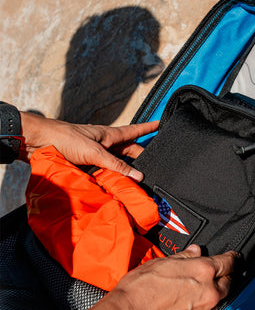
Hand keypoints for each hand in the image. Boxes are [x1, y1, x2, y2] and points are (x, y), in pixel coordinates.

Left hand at [19, 112, 158, 180]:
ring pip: (117, 162)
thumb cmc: (66, 139)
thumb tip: (138, 175)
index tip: (161, 124)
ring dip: (125, 169)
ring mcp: (96, 154)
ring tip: (137, 179)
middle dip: (140, 155)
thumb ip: (116, 164)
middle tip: (153, 164)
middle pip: (128, 150)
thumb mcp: (95, 152)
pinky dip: (111, 177)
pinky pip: (104, 171)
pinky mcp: (87, 164)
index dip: (147, 128)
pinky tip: (115, 185)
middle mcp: (104, 143)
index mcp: (109, 135)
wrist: (39, 142)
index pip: (134, 131)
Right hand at [86, 245, 238, 309]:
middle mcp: (209, 293)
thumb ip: (184, 257)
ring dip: (215, 293)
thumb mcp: (160, 263)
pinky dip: (204, 307)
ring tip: (200, 288)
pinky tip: (190, 304)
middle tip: (219, 271)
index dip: (232, 258)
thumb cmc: (138, 291)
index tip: (233, 257)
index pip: (228, 262)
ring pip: (219, 300)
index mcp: (203, 271)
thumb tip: (195, 251)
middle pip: (229, 282)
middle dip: (226, 276)